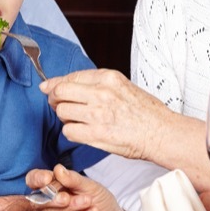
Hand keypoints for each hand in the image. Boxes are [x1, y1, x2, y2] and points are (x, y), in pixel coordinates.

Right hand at [28, 164, 138, 210]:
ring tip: (88, 201)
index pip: (33, 179)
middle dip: (52, 199)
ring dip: (68, 208)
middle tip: (67, 198)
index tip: (48, 178)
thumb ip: (73, 178)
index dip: (37, 179)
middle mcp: (48, 201)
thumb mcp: (89, 185)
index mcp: (51, 184)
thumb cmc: (98, 198)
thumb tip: (58, 169)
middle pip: (37, 201)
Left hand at [40, 69, 171, 160]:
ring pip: (62, 112)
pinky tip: (82, 132)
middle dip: (55, 99)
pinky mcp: (97, 134)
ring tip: (76, 120)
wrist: (162, 132)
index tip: (47, 88)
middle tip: (59, 105)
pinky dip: (72, 133)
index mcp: (108, 78)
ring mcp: (98, 114)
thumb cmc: (146, 112)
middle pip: (60, 92)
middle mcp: (101, 93)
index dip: (55, 84)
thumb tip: (67, 83)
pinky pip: (69, 132)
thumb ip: (97, 84)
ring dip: (65, 118)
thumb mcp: (123, 86)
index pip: (71, 77)